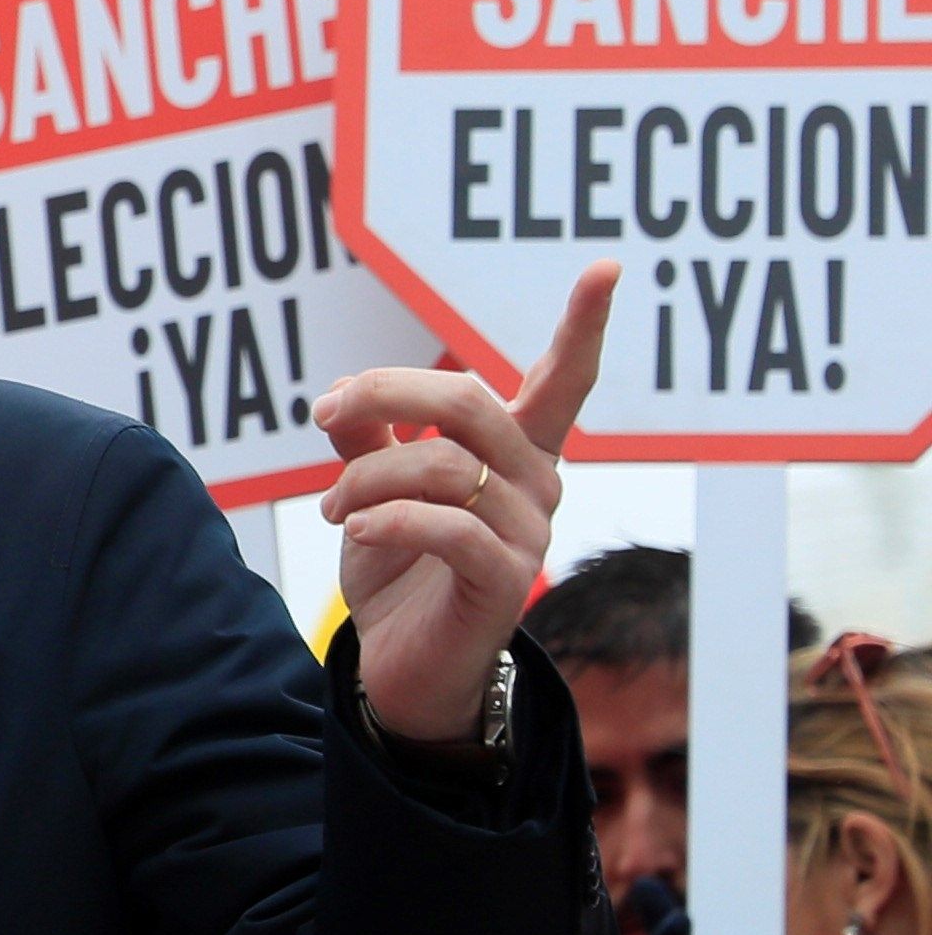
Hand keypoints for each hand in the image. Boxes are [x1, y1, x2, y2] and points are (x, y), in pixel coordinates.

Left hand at [317, 257, 614, 740]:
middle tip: (325, 413)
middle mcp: (537, 483)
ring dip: (365, 478)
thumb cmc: (401, 572)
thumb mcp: (376, 491)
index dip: (584, 325)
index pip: (563, 379)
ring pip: (441, 464)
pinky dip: (389, 519)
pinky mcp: (506, 581)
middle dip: (385, 392)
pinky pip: (447, 527)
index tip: (608, 268)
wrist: (402, 667)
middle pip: (469, 400)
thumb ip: (369, 435)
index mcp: (516, 451)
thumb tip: (345, 391)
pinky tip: (355, 530)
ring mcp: (528, 532)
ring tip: (333, 509)